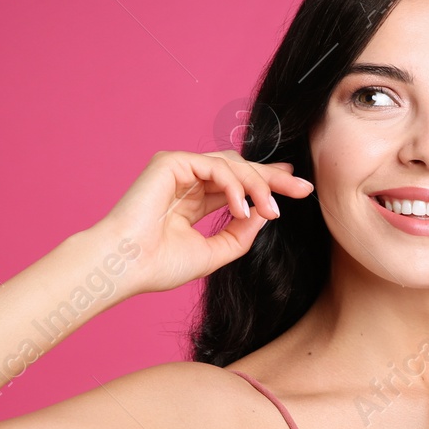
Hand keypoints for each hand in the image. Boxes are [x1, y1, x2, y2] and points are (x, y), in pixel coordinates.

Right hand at [91, 149, 314, 295]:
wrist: (125, 267)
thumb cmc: (159, 265)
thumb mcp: (214, 253)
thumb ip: (240, 233)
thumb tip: (265, 212)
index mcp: (194, 200)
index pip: (237, 185)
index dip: (266, 184)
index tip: (296, 190)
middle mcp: (187, 181)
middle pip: (239, 169)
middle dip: (272, 178)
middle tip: (302, 188)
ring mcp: (178, 169)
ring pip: (232, 165)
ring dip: (257, 186)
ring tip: (272, 210)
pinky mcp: (171, 162)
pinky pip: (215, 167)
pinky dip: (234, 185)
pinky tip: (242, 208)